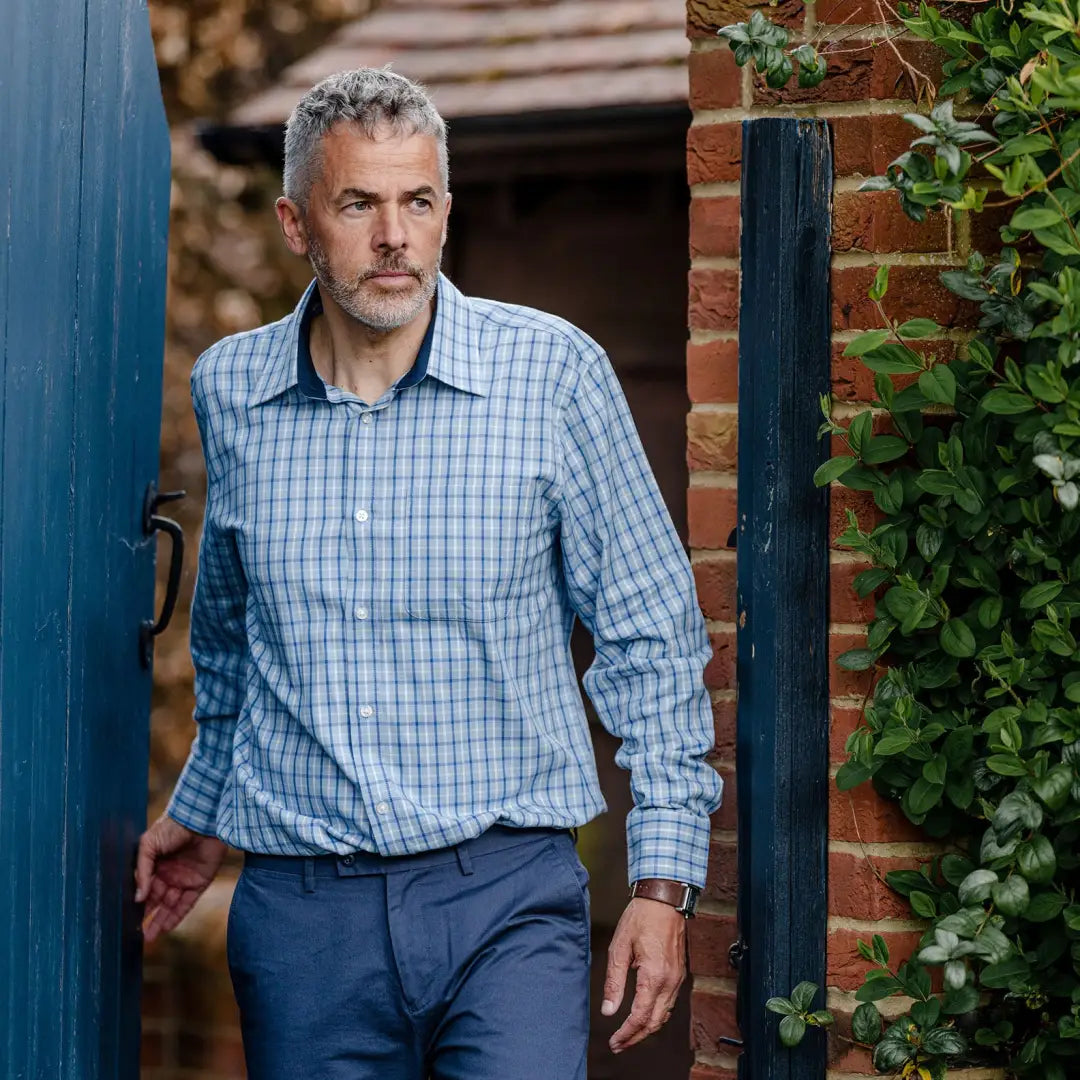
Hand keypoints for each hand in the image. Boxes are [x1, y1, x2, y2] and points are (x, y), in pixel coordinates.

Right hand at [134, 813, 228, 941]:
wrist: (201, 818)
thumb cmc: (172, 827)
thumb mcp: (148, 845)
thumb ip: (143, 870)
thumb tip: (139, 897)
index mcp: (154, 865)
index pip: (144, 889)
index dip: (137, 903)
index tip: (127, 919)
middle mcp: (168, 874)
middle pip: (156, 901)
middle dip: (147, 917)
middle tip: (137, 936)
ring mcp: (184, 879)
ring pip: (169, 906)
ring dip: (159, 921)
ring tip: (148, 937)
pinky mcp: (200, 882)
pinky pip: (187, 903)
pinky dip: (177, 916)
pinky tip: (166, 928)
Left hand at [601, 897, 686, 1053]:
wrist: (664, 900)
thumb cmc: (641, 918)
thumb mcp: (619, 948)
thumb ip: (614, 982)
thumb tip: (608, 1010)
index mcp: (654, 976)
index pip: (640, 1016)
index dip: (626, 1033)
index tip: (613, 1041)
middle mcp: (670, 981)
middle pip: (654, 1022)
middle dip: (636, 1037)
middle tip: (619, 1045)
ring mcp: (677, 978)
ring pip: (664, 1015)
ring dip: (647, 1029)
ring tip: (629, 1035)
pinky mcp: (679, 974)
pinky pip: (669, 1003)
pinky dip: (656, 1015)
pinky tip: (644, 1016)